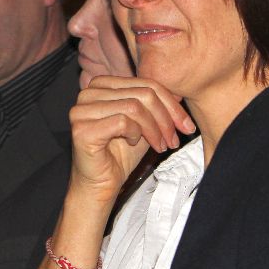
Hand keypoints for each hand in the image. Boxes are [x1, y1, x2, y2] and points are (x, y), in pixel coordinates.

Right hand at [67, 75, 195, 205]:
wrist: (101, 184)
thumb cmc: (120, 155)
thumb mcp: (145, 125)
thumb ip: (156, 107)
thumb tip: (179, 94)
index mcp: (102, 85)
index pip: (145, 83)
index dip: (170, 104)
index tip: (186, 125)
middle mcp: (88, 93)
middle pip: (141, 94)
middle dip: (165, 119)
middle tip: (174, 140)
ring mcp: (82, 110)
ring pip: (134, 107)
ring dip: (154, 129)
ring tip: (159, 145)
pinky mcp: (82, 129)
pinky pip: (122, 122)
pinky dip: (135, 133)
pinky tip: (133, 143)